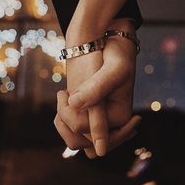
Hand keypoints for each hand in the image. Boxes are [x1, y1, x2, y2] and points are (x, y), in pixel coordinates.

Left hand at [54, 18, 140, 157]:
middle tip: (64, 93)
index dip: (73, 119)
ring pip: (75, 138)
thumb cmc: (117, 54)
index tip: (66, 93)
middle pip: (82, 142)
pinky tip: (64, 95)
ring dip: (64, 122)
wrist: (110, 41)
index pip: (91, 136)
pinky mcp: (89, 109)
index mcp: (120, 117)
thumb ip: (96, 89)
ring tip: (64, 94)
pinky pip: (73, 126)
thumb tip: (75, 104)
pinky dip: (64, 116)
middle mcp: (111, 122)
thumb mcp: (112, 69)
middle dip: (67, 122)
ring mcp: (99, 117)